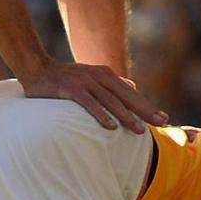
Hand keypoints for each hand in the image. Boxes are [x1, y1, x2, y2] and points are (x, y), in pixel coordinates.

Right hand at [19, 59, 165, 131]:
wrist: (36, 68)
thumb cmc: (64, 77)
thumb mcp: (91, 76)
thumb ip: (112, 82)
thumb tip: (133, 85)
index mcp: (106, 75)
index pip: (131, 94)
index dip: (148, 106)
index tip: (164, 119)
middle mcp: (99, 77)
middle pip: (126, 97)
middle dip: (145, 111)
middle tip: (161, 123)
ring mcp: (85, 82)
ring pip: (111, 101)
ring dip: (126, 116)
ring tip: (139, 130)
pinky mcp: (71, 89)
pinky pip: (90, 104)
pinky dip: (101, 115)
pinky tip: (111, 127)